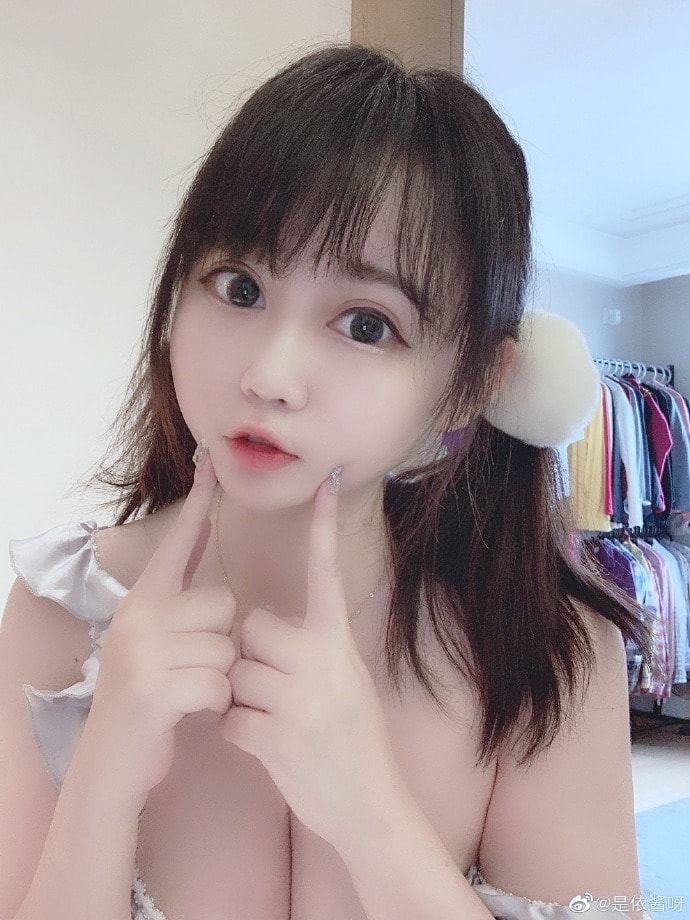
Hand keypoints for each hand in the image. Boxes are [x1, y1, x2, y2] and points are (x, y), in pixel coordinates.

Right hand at [87, 450, 236, 799]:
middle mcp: (137, 617)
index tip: (211, 461)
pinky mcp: (152, 687)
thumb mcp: (156, 640)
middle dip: (222, 641)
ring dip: (221, 677)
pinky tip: (190, 713)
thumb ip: (180, 599)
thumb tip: (208, 544)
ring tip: (189, 691)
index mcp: (142, 601)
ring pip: (227, 646)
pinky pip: (219, 682)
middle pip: (223, 604)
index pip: (177, 543)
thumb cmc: (149, 697)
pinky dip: (216, 704)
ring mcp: (141, 652)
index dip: (197, 503)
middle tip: (192, 668)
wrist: (113, 761)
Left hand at [219, 471, 406, 851]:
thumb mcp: (351, 680)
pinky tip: (264, 745)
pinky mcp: (278, 739)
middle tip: (274, 689)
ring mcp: (301, 701)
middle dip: (249, 657)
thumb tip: (282, 624)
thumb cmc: (355, 737)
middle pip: (251, 629)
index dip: (325, 528)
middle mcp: (323, 664)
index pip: (329, 574)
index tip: (328, 482)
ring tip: (273, 721)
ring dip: (241, 699)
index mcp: (340, 643)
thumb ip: (319, 648)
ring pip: (235, 673)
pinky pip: (228, 717)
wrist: (370, 804)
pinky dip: (236, 733)